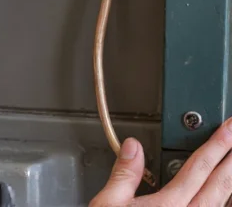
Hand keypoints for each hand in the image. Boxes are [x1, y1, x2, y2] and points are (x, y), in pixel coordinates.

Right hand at [91, 118, 231, 205]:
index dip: (217, 145)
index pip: (199, 167)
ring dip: (231, 182)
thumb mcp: (108, 204)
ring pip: (224, 203)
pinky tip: (225, 198)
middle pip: (220, 184)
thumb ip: (124, 174)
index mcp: (168, 205)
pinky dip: (224, 203)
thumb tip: (133, 148)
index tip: (229, 129)